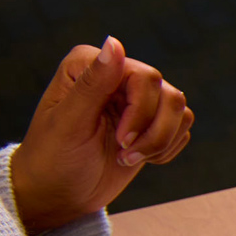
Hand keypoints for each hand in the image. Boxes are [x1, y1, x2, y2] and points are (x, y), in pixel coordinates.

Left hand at [7, 39, 193, 235]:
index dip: (141, 111)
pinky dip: (167, 149)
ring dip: (160, 141)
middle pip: (167, 94)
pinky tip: (139, 158)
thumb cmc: (53, 157)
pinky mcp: (151, 121)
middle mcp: (115, 75)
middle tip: (124, 153)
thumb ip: (94, 82)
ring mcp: (135, 98)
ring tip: (129, 158)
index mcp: (89, 66)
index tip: (120, 140)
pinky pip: (182, 127)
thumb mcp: (70, 122)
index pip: (144, 76)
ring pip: (179, 109)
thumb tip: (114, 42)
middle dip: (152, 131)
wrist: (59, 193)